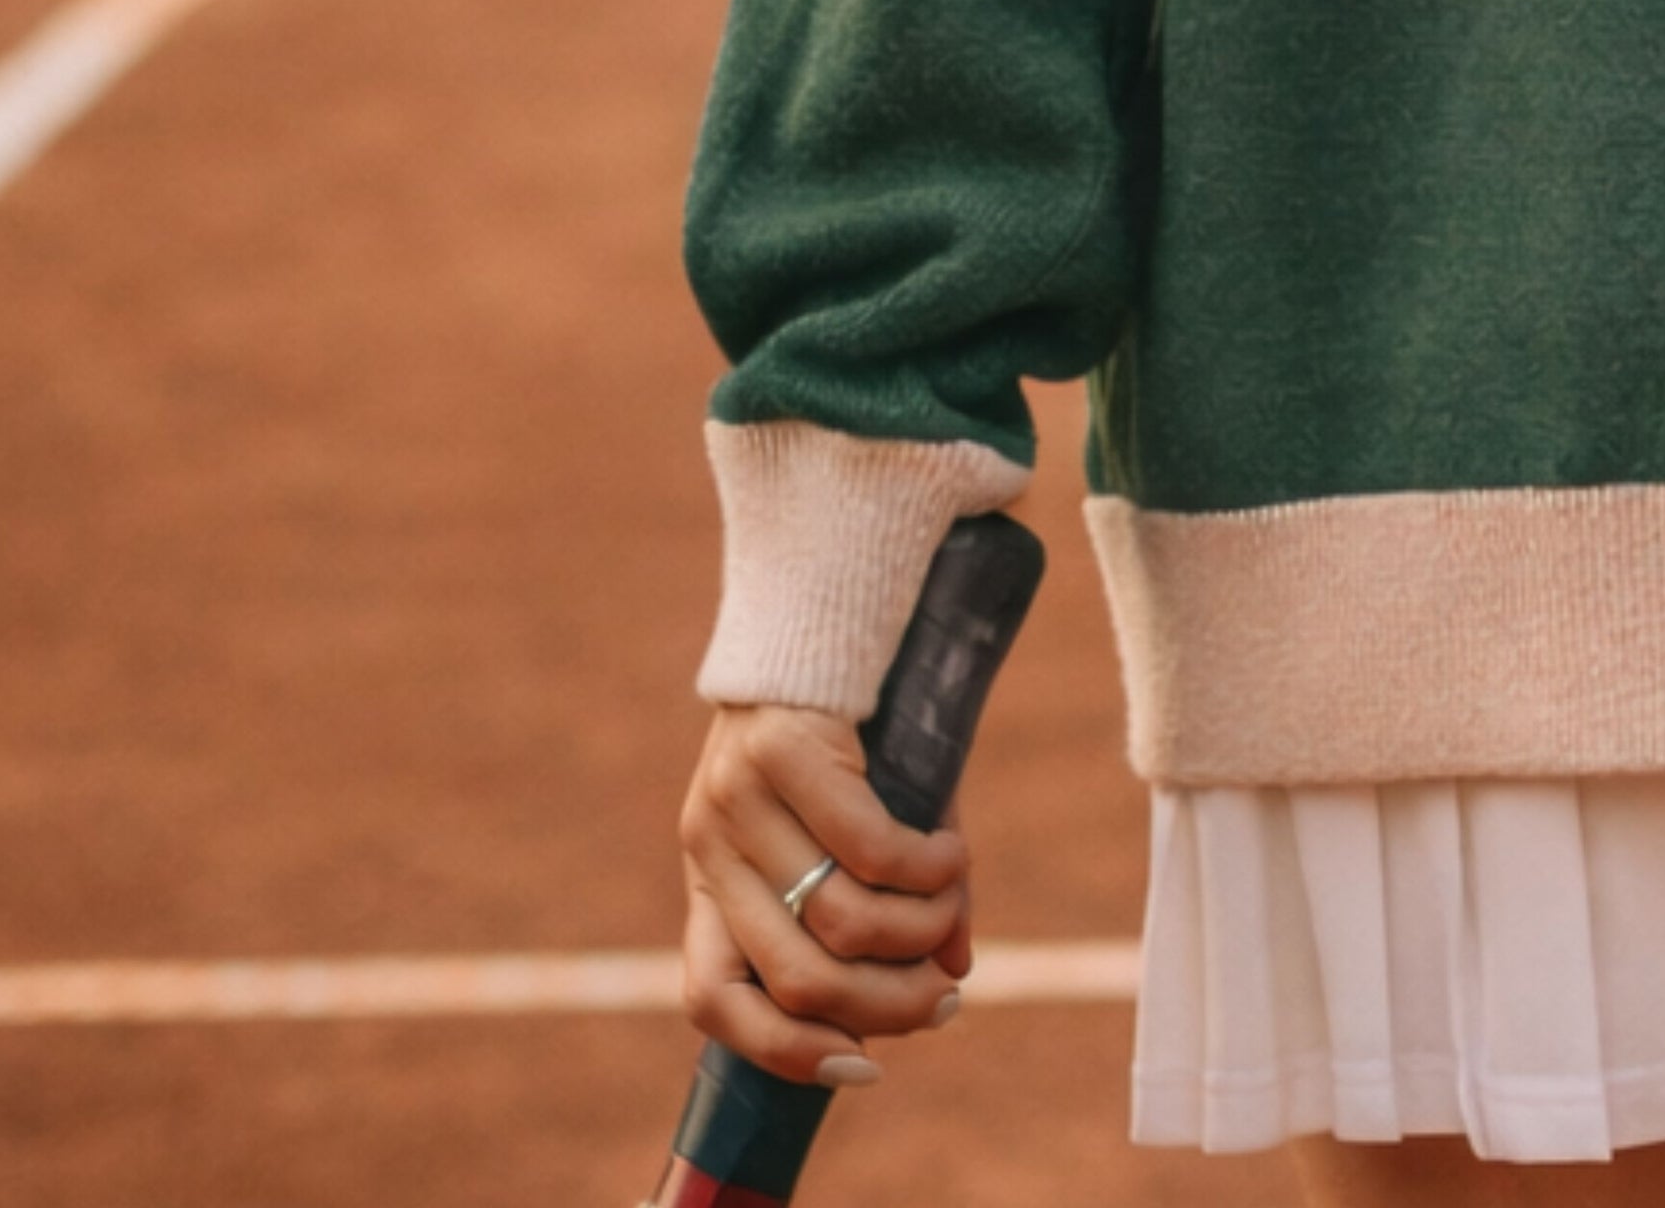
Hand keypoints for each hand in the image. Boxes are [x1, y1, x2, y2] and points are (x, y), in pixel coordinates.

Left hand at [677, 702, 973, 1086]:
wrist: (820, 595)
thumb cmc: (847, 719)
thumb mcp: (850, 819)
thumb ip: (892, 896)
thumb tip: (954, 971)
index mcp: (710, 874)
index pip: (713, 997)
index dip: (784, 1052)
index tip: (866, 1068)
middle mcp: (710, 843)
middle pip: (795, 978)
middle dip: (886, 1006)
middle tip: (946, 995)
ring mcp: (738, 798)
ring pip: (838, 922)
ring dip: (917, 932)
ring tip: (954, 906)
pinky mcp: (784, 750)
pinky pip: (870, 847)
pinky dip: (928, 869)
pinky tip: (954, 855)